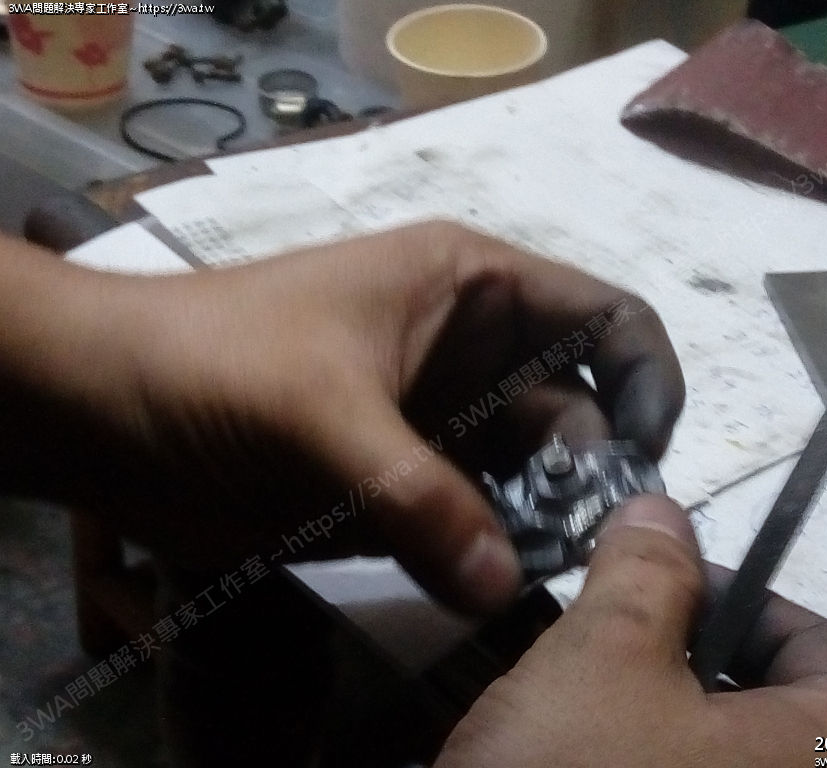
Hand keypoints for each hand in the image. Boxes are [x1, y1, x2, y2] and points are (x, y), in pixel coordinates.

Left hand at [0, 222, 682, 611]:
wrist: (105, 406)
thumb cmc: (215, 364)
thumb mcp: (320, 411)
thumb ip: (416, 496)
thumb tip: (500, 585)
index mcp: (472, 287)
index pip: (602, 317)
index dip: (645, 376)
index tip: (642, 457)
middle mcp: (474, 351)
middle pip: (580, 407)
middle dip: (593, 471)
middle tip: (588, 545)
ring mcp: (442, 421)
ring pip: (534, 471)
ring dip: (549, 520)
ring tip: (545, 572)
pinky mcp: (408, 482)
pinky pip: (480, 517)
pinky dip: (497, 550)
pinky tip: (494, 584)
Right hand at [436, 495, 826, 765]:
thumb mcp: (604, 654)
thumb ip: (646, 568)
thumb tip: (660, 513)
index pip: (815, 640)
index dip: (728, 591)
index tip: (654, 583)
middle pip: (768, 701)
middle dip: (680, 660)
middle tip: (605, 649)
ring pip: (723, 757)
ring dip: (656, 721)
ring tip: (582, 718)